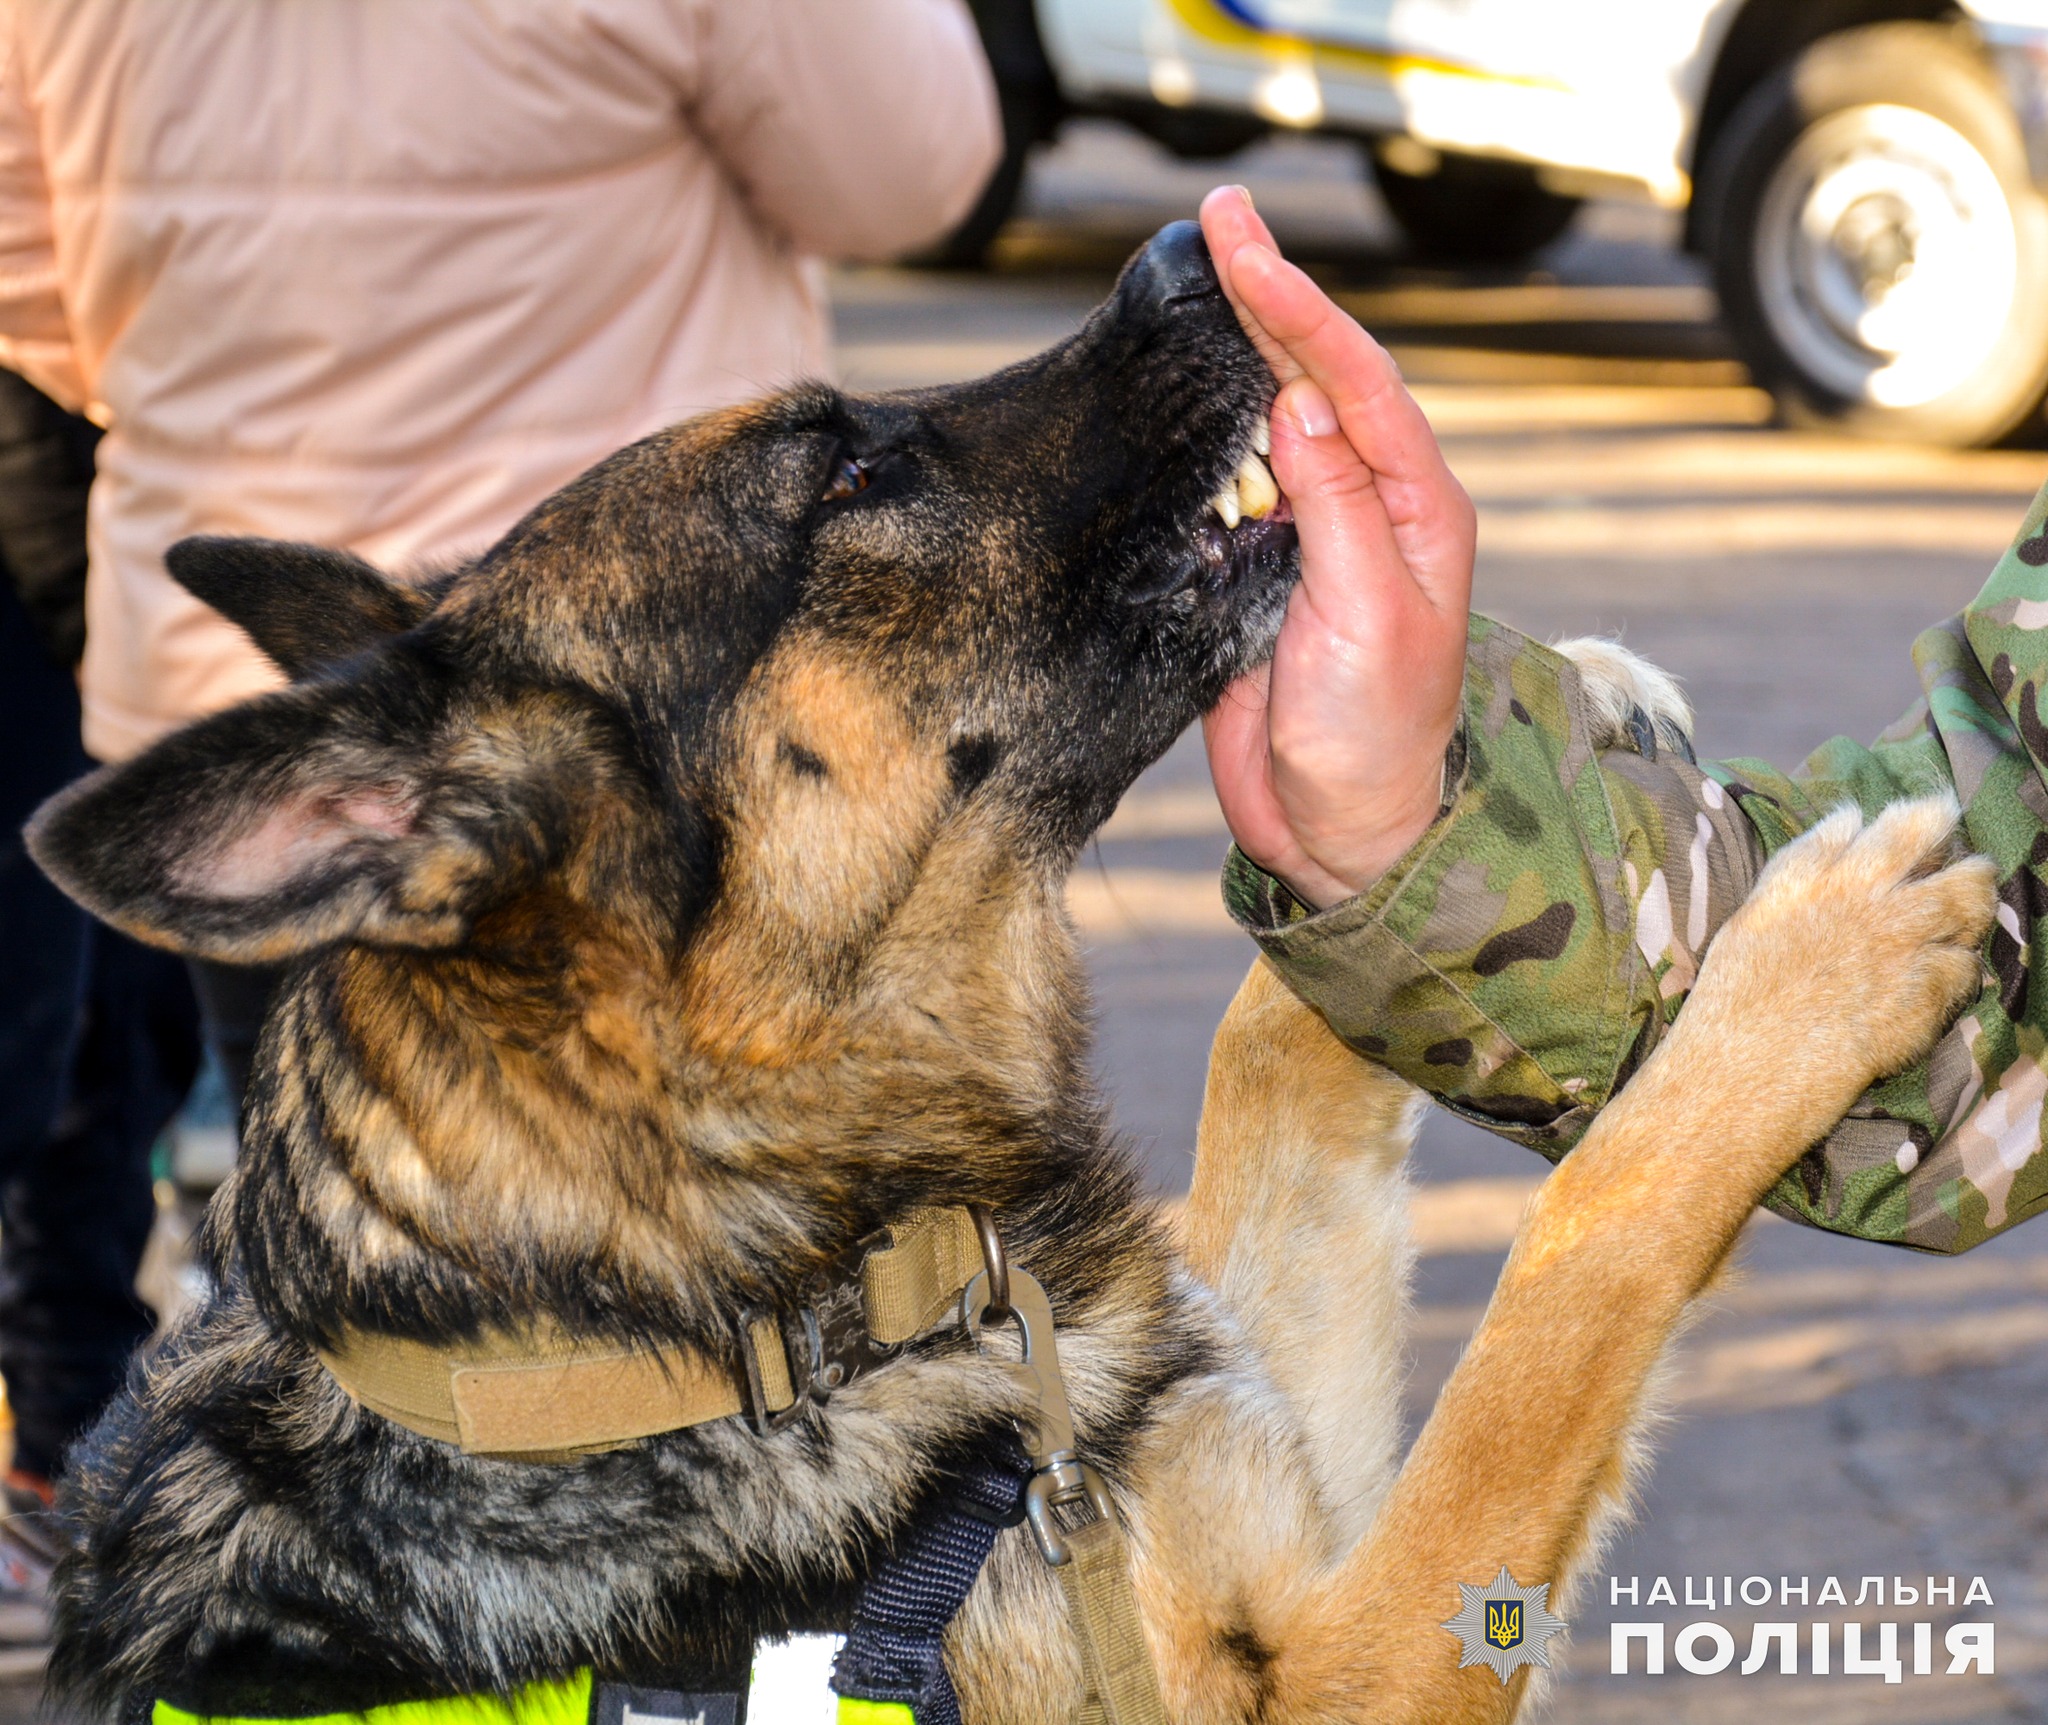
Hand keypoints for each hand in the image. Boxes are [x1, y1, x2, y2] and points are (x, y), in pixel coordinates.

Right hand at [1198, 186, 1475, 908]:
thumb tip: (1303, 402)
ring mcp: (1310, 539)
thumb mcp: (1371, 617)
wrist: (1339, 835)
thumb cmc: (1379, 738)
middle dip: (1268, 299)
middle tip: (1217, 220)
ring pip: (1268, 424)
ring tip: (1197, 281)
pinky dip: (1198, 439)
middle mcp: (1367, 508)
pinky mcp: (1257, 577)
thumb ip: (1339, 507)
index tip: (1242, 242)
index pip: (1356, 380)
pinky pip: (1225, 489)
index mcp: (1415, 508)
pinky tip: (1175, 398)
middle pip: (1314, 380)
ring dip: (1232, 355)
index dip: (1299, 306)